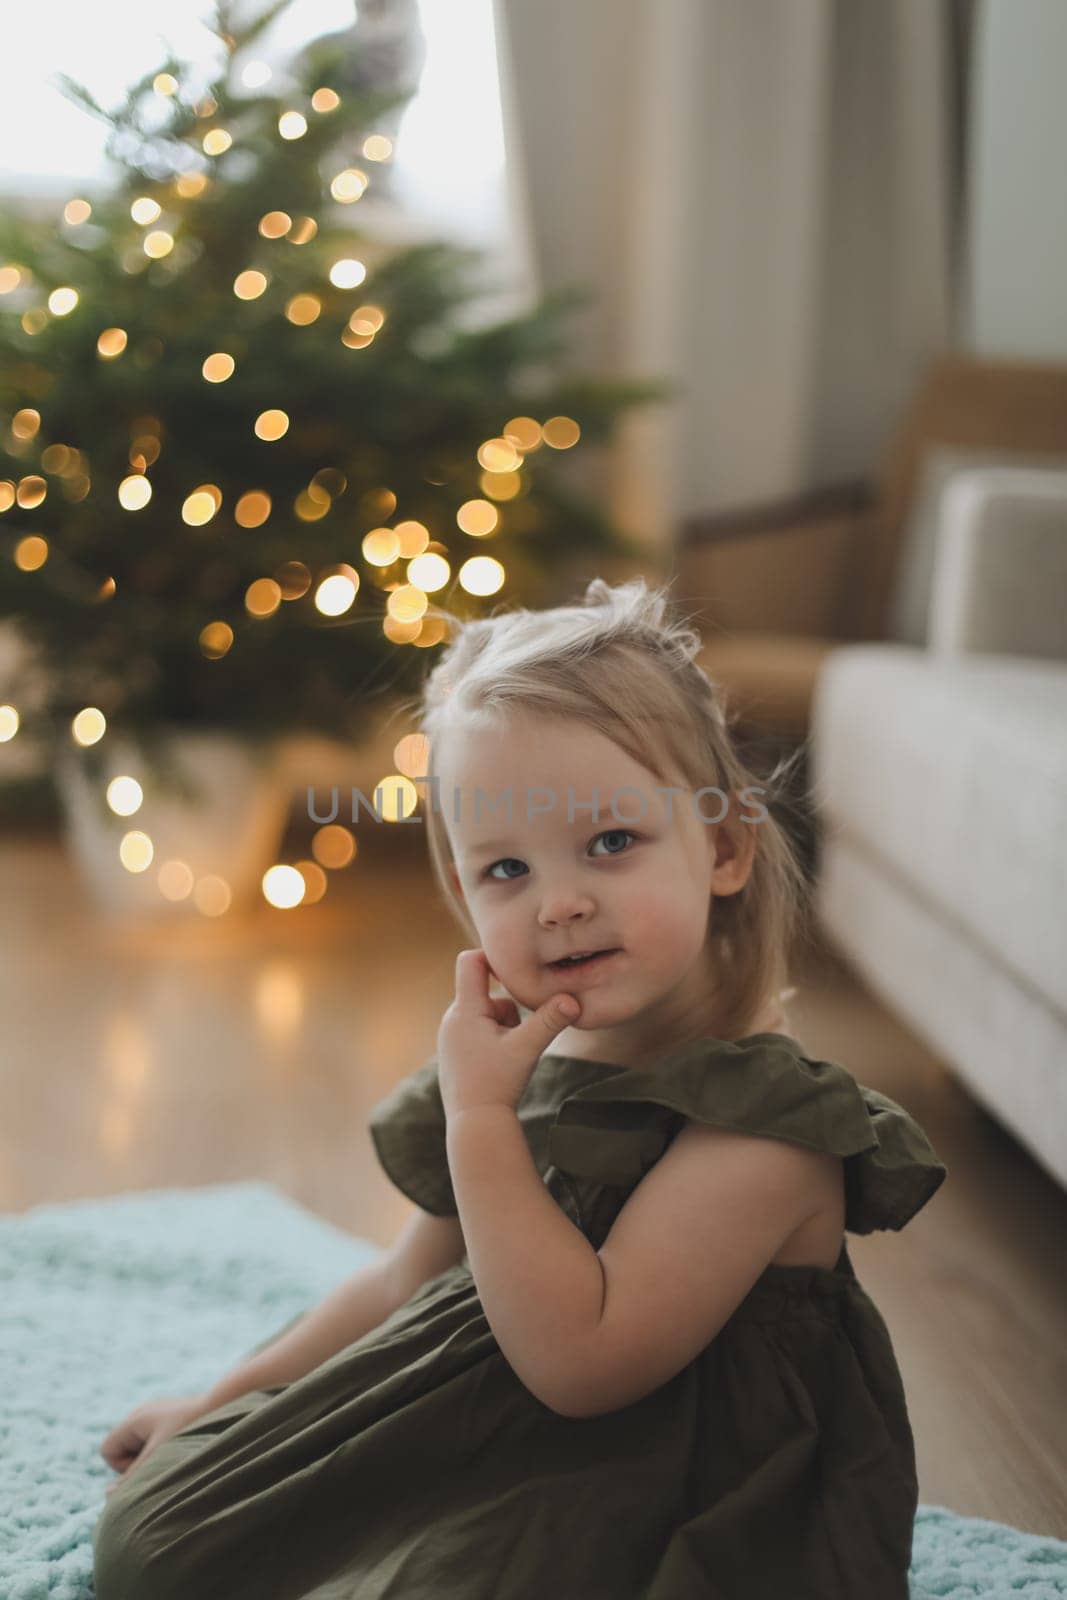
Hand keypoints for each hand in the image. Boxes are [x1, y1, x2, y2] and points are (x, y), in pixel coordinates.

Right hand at [99, 1392, 210, 1496]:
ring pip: (141, 1449)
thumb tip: (108, 1494)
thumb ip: (132, 1479)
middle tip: (166, 1459)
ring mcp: (157, 1415)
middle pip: (122, 1450)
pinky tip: (185, 1447)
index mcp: (135, 1418)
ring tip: (178, 1452)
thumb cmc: (192, 1431)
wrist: (227, 1405)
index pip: (108, 1450)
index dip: (123, 1466)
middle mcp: (142, 1414)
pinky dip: (166, 1450)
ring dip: (155, 1458)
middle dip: (139, 1463)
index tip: (148, 1464)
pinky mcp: (172, 1420)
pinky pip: (156, 1443)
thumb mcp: (159, 1459)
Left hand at [437, 948, 580, 1120]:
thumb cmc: (498, 1084)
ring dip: (503, 1023)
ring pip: (483, 1013)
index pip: (470, 961)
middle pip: (483, 990)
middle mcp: (452, 1019)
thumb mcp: (527, 1049)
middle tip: (521, 1028)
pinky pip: (477, 1030)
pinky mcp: (453, 1052)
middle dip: (508, 1004)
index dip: (493, 957)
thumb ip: (550, 1020)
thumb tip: (574, 999)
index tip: (518, 968)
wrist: (474, 1124)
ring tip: (511, 1051)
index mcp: (465, 1010)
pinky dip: (493, 1038)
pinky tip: (501, 1061)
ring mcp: (450, 1036)